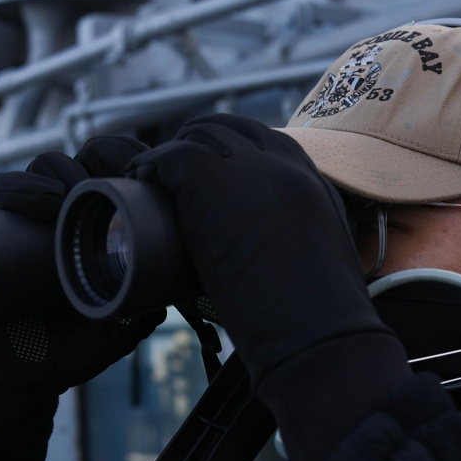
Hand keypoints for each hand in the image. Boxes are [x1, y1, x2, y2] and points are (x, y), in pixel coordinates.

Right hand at [0, 137, 165, 429]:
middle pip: (81, 159)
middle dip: (99, 156)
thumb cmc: (68, 350)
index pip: (115, 172)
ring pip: (42, 168)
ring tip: (72, 197)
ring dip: (60, 172)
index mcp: (97, 227)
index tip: (144, 170)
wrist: (14, 379)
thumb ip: (144, 308)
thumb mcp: (119, 329)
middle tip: (114, 176)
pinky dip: (15, 188)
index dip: (128, 157)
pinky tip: (42, 202)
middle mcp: (62, 213)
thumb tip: (172, 288)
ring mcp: (24, 218)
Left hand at [127, 114, 410, 460]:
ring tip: (151, 180)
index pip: (264, 141)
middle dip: (198, 145)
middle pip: (229, 130)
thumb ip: (300, 235)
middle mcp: (281, 162)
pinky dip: (150, 167)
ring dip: (172, 156)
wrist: (318, 330)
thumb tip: (275, 247)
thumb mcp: (322, 256)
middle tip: (174, 174)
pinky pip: (169, 156)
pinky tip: (138, 182)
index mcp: (311, 179)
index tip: (212, 174)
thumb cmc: (322, 317)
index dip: (232, 152)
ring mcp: (245, 166)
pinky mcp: (210, 179)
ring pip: (198, 136)